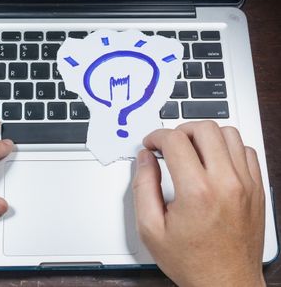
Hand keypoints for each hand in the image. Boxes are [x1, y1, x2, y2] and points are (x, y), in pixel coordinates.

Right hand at [133, 121, 265, 286]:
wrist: (226, 282)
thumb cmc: (191, 260)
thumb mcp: (150, 228)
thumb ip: (143, 187)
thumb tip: (145, 159)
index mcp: (196, 191)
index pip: (175, 140)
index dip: (156, 136)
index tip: (151, 144)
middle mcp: (225, 183)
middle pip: (204, 129)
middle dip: (180, 130)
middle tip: (169, 144)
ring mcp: (246, 184)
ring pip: (228, 133)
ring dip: (205, 136)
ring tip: (191, 150)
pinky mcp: (257, 189)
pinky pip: (246, 150)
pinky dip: (227, 148)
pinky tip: (213, 161)